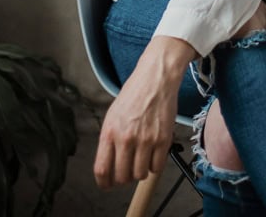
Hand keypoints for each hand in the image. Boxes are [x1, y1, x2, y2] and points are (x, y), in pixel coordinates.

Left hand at [94, 37, 194, 187]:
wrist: (155, 78)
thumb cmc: (134, 94)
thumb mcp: (113, 114)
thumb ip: (109, 140)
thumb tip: (109, 165)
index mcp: (109, 132)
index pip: (102, 170)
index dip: (104, 183)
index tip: (107, 185)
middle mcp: (126, 138)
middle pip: (122, 177)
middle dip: (124, 178)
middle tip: (128, 169)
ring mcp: (146, 140)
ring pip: (140, 175)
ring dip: (140, 171)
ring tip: (142, 158)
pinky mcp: (163, 140)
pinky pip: (157, 167)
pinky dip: (155, 165)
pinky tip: (153, 154)